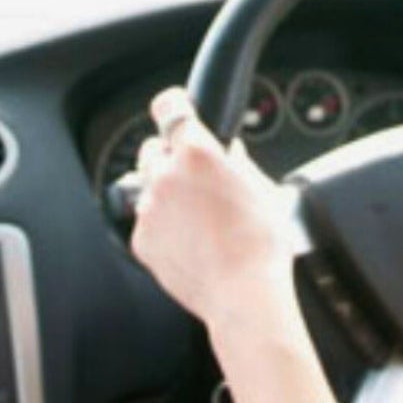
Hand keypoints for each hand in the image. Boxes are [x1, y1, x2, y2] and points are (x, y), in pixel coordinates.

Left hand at [129, 87, 299, 332]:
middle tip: (195, 180)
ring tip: (197, 220)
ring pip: (147, 188)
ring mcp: (149, 208)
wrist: (244, 295)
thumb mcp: (261, 189)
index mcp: (196, 152)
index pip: (169, 107)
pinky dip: (162, 228)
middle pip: (152, 149)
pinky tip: (190, 243)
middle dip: (169, 159)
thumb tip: (229, 152)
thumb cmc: (260, 244)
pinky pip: (146, 223)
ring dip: (165, 195)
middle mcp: (165, 174)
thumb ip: (237, 162)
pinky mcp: (141, 239)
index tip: (175, 110)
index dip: (173, 106)